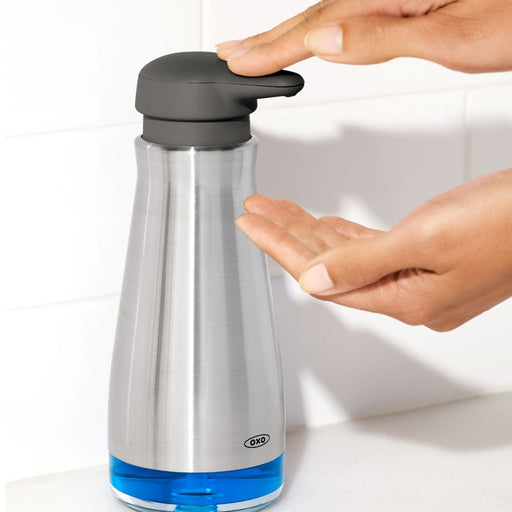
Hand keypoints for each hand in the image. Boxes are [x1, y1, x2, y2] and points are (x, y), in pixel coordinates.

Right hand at [217, 0, 511, 75]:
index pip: (319, 25)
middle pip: (314, 14)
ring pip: (326, 13)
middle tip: (230, 53)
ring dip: (286, 33)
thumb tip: (326, 43)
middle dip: (268, 37)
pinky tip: (309, 37)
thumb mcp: (455, 36)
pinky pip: (346, 13)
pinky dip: (318, 29)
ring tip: (256, 47)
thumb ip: (385, 37)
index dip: (274, 45)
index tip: (238, 61)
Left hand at [235, 168, 511, 330]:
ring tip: (280, 209)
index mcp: (403, 299)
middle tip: (258, 211)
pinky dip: (345, 234)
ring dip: (313, 230)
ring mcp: (418, 279)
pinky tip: (326, 223)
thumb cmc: (507, 223)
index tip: (252, 224)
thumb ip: (364, 262)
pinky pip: (373, 249)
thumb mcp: (426, 240)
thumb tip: (315, 279)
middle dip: (289, 234)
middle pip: (330, 266)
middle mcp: (406, 295)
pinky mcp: (428, 259)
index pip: (320, 276)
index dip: (280, 247)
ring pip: (349, 255)